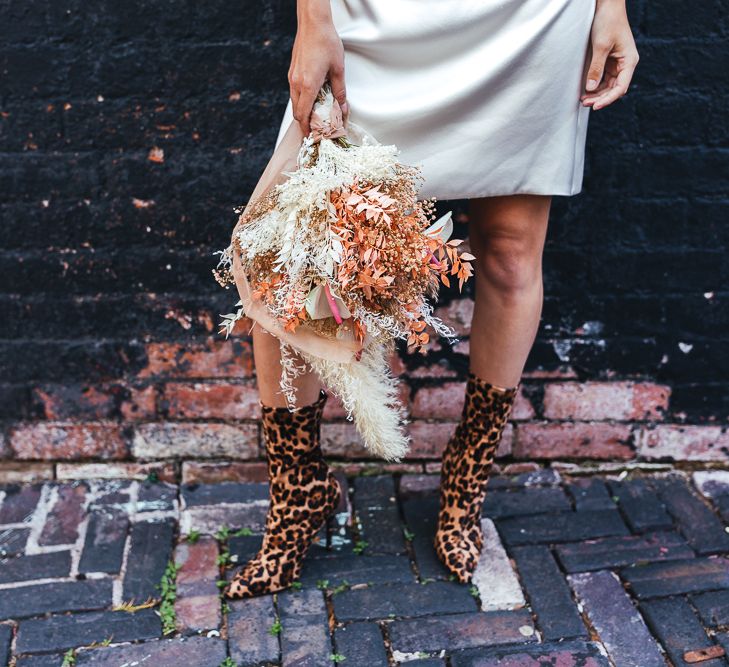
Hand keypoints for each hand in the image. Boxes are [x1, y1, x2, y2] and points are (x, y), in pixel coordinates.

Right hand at [289, 1, 347, 134]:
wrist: (313, 23)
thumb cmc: (326, 43)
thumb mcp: (338, 69)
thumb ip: (340, 90)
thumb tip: (343, 107)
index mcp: (307, 85)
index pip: (303, 115)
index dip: (306, 129)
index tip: (312, 137)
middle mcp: (296, 83)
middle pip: (297, 111)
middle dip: (305, 123)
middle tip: (315, 130)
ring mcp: (292, 77)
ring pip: (295, 102)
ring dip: (303, 112)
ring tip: (315, 117)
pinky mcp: (292, 71)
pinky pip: (295, 92)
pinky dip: (301, 100)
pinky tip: (312, 100)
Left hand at [581, 0, 638, 110]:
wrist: (607, 6)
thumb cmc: (608, 22)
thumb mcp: (601, 46)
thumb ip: (596, 68)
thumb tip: (591, 88)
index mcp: (629, 61)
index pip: (620, 87)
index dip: (608, 99)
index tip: (595, 106)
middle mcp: (625, 65)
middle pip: (614, 89)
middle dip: (600, 98)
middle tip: (584, 103)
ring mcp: (617, 64)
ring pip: (608, 86)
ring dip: (597, 94)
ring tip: (583, 100)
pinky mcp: (609, 62)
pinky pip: (603, 80)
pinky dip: (595, 87)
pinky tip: (586, 92)